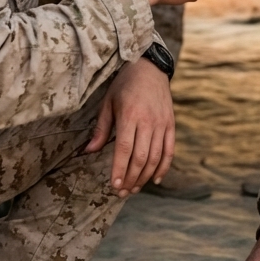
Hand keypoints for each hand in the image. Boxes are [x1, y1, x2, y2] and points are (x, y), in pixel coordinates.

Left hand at [85, 58, 174, 196]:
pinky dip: (164, 167)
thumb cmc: (124, 85)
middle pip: (141, 157)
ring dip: (145, 177)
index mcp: (130, 115)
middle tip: (122, 193)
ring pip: (155, 157)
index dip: (120, 170)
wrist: (150, 67)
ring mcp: (162, 123)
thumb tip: (88, 152)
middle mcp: (148, 121)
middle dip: (131, 179)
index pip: (124, 149)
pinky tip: (155, 179)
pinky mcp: (171, 124)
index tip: (114, 186)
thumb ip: (101, 129)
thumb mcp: (108, 103)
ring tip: (134, 189)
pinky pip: (169, 150)